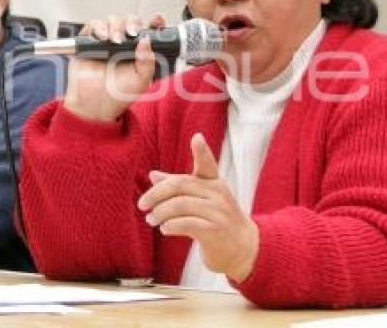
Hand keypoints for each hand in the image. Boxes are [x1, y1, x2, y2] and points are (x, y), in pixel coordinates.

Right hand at [63, 13, 165, 121]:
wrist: (95, 106)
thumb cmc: (118, 95)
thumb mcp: (141, 81)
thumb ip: (148, 62)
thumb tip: (146, 41)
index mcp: (138, 51)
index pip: (148, 30)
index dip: (154, 22)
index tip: (157, 20)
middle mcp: (123, 43)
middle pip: (129, 21)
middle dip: (132, 23)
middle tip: (133, 33)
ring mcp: (105, 41)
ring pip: (112, 20)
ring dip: (116, 26)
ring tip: (115, 41)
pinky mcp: (88, 42)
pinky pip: (93, 25)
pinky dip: (98, 27)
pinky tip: (103, 38)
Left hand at [137, 133, 258, 282]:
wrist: (244, 250)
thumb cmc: (218, 221)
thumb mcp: (201, 201)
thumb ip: (179, 188)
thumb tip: (153, 175)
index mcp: (214, 184)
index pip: (208, 164)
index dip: (202, 151)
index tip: (197, 137)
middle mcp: (218, 194)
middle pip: (180, 185)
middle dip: (156, 194)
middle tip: (142, 205)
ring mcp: (218, 212)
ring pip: (179, 205)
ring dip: (159, 213)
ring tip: (151, 219)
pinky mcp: (215, 231)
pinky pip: (186, 224)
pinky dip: (170, 226)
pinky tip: (164, 229)